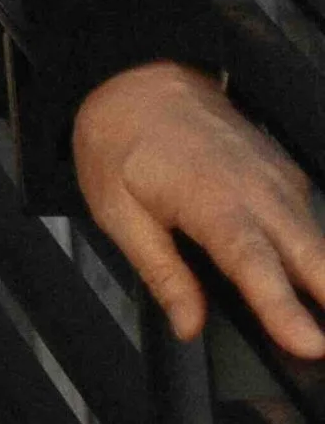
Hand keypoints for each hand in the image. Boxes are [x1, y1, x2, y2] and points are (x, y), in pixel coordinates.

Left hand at [72, 59, 324, 358]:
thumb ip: (161, 272)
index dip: (284, 308)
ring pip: (316, 239)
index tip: (310, 343)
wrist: (137, 80)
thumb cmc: (121, 142)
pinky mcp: (283, 174)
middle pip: (308, 254)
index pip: (255, 264)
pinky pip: (308, 219)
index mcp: (210, 199)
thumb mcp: (117, 211)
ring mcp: (276, 177)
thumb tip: (188, 324)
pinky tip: (317, 283)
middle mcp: (255, 188)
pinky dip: (317, 253)